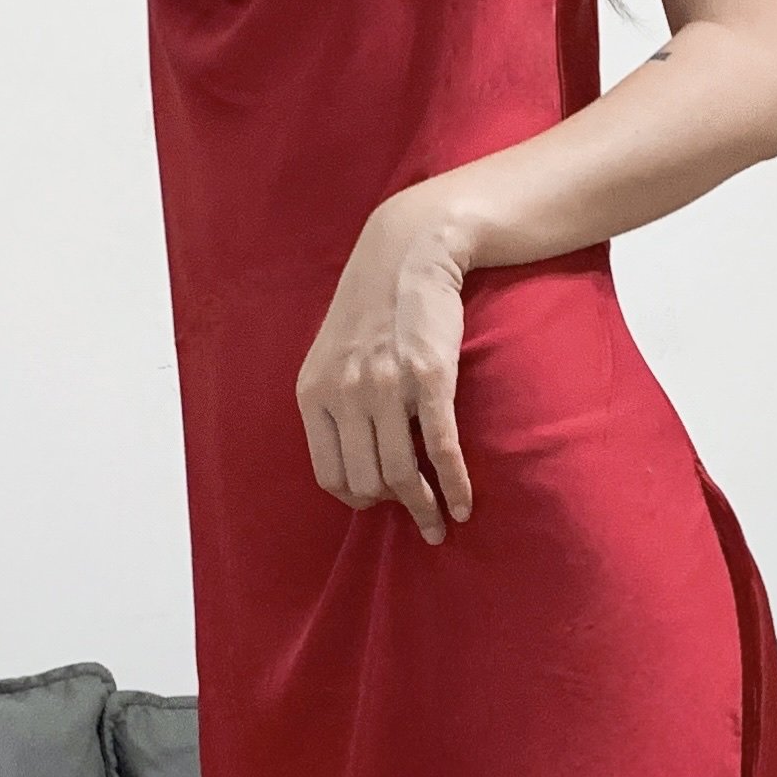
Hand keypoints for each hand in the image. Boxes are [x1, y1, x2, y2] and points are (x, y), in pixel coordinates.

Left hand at [295, 197, 474, 543]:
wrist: (406, 252)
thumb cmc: (373, 307)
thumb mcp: (332, 354)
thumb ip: (335, 402)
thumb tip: (355, 459)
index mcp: (314, 392)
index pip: (329, 474)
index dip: (357, 496)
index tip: (381, 500)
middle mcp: (344, 393)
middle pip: (366, 482)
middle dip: (394, 507)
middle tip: (417, 513)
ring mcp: (386, 386)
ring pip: (401, 474)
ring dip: (425, 509)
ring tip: (438, 524)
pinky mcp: (429, 378)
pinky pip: (440, 449)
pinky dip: (453, 486)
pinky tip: (462, 506)